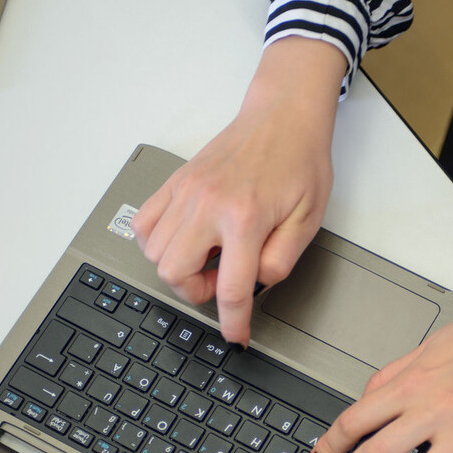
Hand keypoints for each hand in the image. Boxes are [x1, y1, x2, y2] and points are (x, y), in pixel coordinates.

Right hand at [132, 37, 345, 345]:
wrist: (282, 116)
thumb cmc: (298, 162)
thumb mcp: (307, 220)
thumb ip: (281, 260)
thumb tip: (255, 285)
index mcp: (245, 217)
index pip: (230, 289)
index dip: (233, 323)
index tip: (236, 336)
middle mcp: (208, 204)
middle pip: (174, 273)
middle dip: (197, 290)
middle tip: (222, 279)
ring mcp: (186, 192)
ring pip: (154, 253)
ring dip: (178, 268)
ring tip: (207, 256)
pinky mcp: (175, 183)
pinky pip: (144, 225)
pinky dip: (156, 243)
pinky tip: (184, 240)